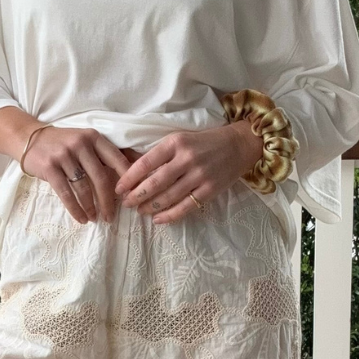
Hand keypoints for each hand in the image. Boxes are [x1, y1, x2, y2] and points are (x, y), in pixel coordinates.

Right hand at [22, 126, 136, 223]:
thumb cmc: (62, 143)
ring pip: (83, 188)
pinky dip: (75, 209)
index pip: (116, 159)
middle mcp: (80, 143)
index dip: (126, 179)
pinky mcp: (49, 167)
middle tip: (111, 217)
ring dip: (91, 207)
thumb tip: (132, 171)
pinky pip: (66, 193)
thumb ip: (104, 154)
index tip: (130, 196)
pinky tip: (81, 218)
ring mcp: (64, 155)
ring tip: (95, 218)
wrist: (28, 138)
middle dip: (108, 201)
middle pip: (100, 177)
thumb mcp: (85, 141)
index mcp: (94, 137)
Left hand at [114, 120, 264, 222]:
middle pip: (155, 183)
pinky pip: (185, 207)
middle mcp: (187, 159)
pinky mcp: (210, 190)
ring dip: (150, 207)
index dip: (129, 178)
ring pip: (168, 197)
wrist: (239, 145)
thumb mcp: (180, 139)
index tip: (119, 188)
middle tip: (126, 203)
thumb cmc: (203, 142)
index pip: (146, 163)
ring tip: (140, 211)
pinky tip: (158, 219)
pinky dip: (170, 215)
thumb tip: (131, 169)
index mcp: (176, 142)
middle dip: (137, 196)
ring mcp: (200, 175)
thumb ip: (159, 154)